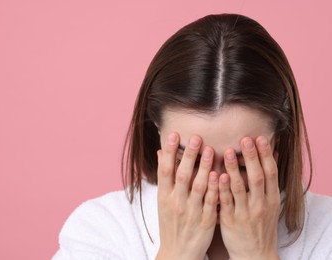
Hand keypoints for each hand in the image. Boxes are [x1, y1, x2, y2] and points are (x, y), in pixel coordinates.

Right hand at [156, 132, 218, 259]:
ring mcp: (191, 212)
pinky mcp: (206, 221)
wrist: (178, 253)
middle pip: (182, 175)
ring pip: (198, 187)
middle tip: (196, 137)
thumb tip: (161, 152)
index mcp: (164, 197)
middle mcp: (176, 203)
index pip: (165, 170)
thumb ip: (165, 176)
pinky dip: (216, 189)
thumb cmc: (170, 224)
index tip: (175, 135)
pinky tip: (221, 175)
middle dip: (189, 155)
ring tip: (211, 150)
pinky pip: (211, 203)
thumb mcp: (162, 201)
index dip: (170, 152)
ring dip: (204, 168)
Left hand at [218, 136, 279, 259]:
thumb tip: (273, 155)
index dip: (265, 155)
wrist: (254, 254)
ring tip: (227, 151)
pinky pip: (225, 202)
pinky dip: (222, 188)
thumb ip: (269, 181)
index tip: (260, 138)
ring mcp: (245, 213)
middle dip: (251, 157)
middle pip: (257, 177)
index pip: (271, 173)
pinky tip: (217, 175)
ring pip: (239, 188)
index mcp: (271, 199)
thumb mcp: (270, 204)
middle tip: (245, 139)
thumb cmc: (260, 225)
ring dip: (233, 169)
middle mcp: (260, 205)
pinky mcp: (230, 220)